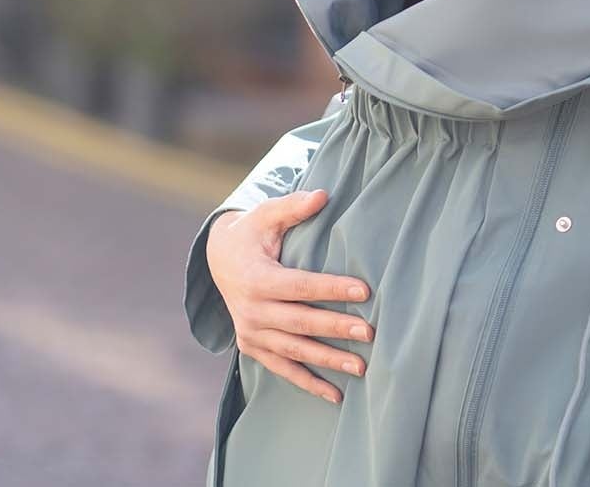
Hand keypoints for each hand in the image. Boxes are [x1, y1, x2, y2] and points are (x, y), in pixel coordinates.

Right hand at [206, 188, 373, 404]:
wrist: (219, 260)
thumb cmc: (252, 234)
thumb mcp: (267, 215)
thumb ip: (293, 206)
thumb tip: (323, 194)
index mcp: (257, 278)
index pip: (301, 285)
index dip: (331, 288)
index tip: (364, 290)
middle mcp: (251, 311)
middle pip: (301, 322)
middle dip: (337, 328)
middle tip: (370, 332)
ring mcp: (251, 333)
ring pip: (295, 350)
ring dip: (328, 360)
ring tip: (362, 366)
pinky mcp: (253, 347)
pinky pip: (283, 368)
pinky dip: (308, 383)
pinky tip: (336, 395)